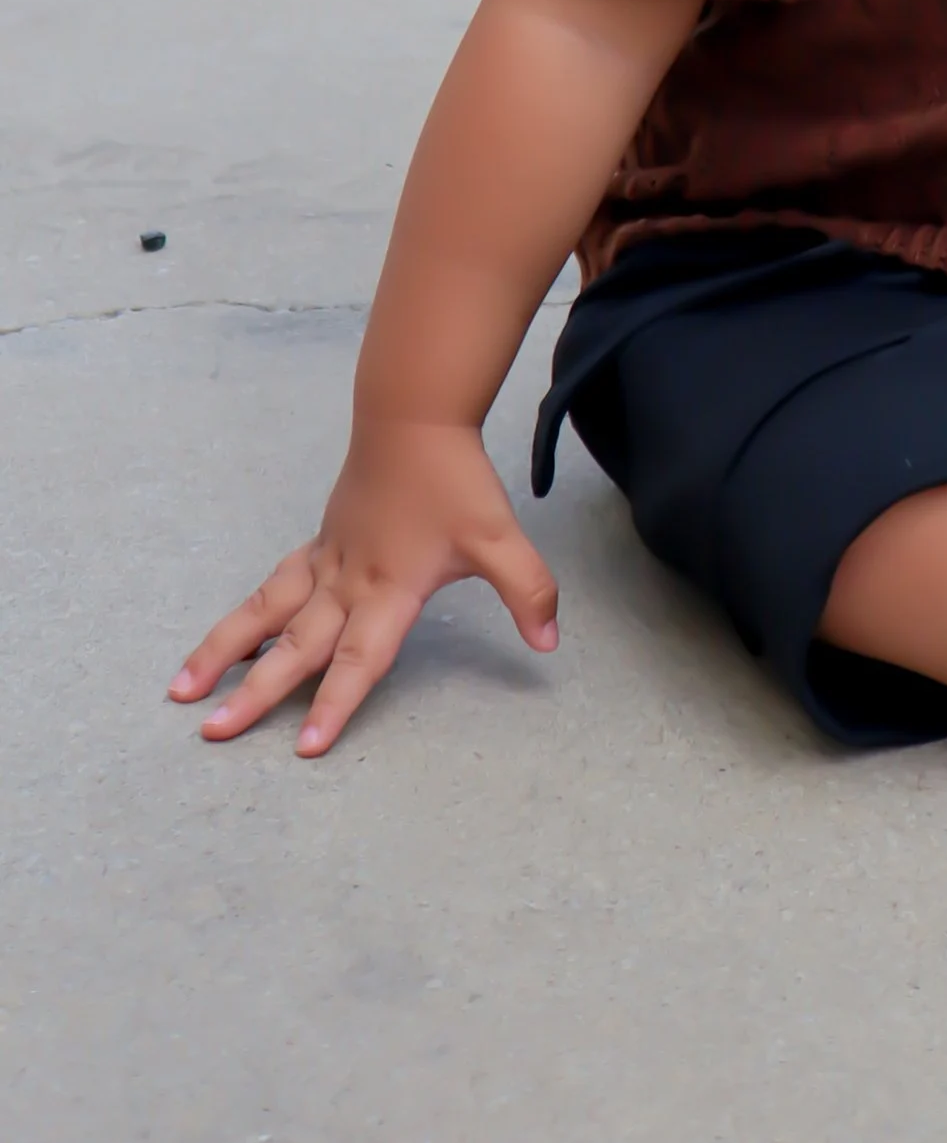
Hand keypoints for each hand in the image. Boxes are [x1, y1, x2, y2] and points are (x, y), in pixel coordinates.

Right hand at [168, 417, 557, 755]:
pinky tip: (226, 638)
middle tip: (214, 733)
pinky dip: (244, 615)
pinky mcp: (318, 543)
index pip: (359, 659)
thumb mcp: (501, 537)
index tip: (303, 747)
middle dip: (256, 694)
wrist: (413, 415)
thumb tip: (549, 646)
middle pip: (296, 647)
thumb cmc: (455, 480)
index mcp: (388, 590)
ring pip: (264, 614)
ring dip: (223, 652)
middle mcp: (347, 584)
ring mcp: (325, 562)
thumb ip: (528, 591)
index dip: (336, 704)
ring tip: (181, 690)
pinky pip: (272, 586)